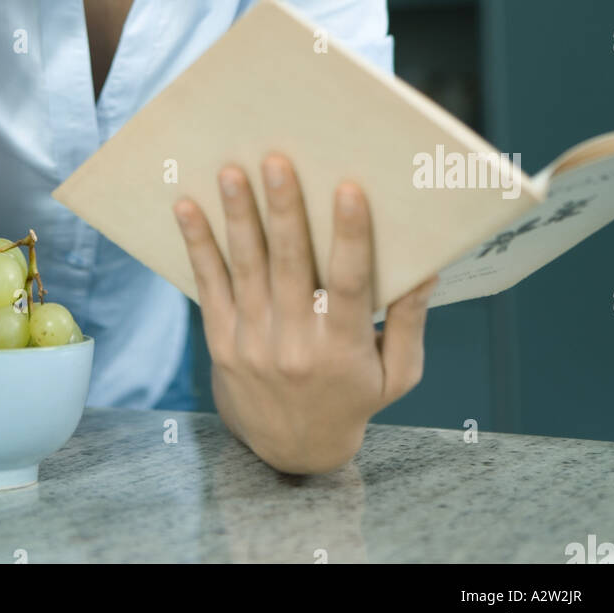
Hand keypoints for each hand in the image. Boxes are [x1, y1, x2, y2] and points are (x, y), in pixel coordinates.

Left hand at [173, 155, 437, 474]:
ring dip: (238, 217)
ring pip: (245, 269)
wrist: (292, 450)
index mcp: (342, 348)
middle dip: (283, 210)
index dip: (349, 236)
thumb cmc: (352, 399)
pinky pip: (208, 285)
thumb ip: (408, 320)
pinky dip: (198, 245)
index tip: (348, 190)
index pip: (348, 284)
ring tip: (230, 172)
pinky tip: (187, 208)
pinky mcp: (221, 341)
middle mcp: (295, 344)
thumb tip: (426, 269)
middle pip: (289, 266)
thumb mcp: (397, 373)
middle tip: (276, 161)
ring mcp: (253, 342)